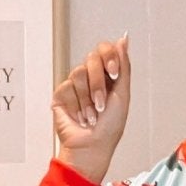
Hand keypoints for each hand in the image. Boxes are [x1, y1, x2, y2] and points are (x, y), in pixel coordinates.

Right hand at [53, 36, 130, 184]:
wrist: (92, 146)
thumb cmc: (109, 128)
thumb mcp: (123, 93)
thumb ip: (123, 65)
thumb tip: (124, 39)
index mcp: (107, 75)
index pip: (105, 50)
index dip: (109, 56)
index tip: (114, 73)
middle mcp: (91, 77)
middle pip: (92, 58)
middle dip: (99, 82)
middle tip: (102, 102)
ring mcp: (75, 85)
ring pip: (79, 72)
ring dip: (88, 98)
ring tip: (92, 115)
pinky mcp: (62, 94)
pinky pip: (68, 87)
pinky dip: (77, 105)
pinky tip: (80, 116)